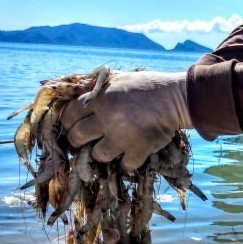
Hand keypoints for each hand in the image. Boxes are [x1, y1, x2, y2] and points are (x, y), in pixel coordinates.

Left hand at [59, 69, 191, 170]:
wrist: (175, 98)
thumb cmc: (147, 86)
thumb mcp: (120, 79)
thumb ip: (99, 87)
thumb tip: (80, 93)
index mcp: (100, 99)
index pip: (69, 115)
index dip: (67, 123)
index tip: (70, 127)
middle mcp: (106, 118)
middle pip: (77, 137)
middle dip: (77, 141)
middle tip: (83, 142)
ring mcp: (121, 136)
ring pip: (97, 155)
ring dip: (102, 153)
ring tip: (110, 148)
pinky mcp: (138, 149)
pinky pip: (125, 165)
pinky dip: (128, 162)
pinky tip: (132, 154)